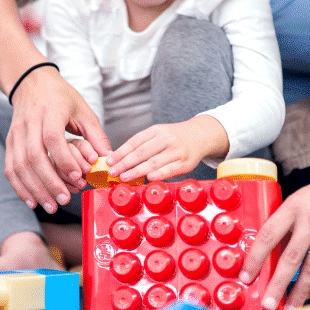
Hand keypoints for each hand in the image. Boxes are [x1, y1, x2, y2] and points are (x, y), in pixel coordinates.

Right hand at [5, 65, 111, 212]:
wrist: (31, 83)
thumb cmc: (61, 97)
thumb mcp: (83, 110)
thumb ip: (96, 135)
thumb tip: (109, 160)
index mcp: (51, 111)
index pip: (53, 138)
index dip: (64, 160)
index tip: (78, 177)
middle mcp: (30, 122)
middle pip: (34, 157)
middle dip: (50, 182)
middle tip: (65, 200)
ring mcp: (17, 133)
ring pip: (20, 166)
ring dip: (35, 189)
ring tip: (51, 205)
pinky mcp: (10, 142)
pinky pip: (11, 168)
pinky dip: (20, 187)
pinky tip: (32, 201)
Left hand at [106, 115, 227, 182]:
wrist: (201, 135)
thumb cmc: (174, 138)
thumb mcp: (158, 134)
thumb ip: (142, 145)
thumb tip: (119, 159)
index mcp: (156, 130)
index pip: (135, 142)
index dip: (121, 152)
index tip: (109, 161)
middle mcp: (166, 139)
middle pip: (142, 152)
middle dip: (125, 163)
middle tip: (113, 171)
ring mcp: (176, 151)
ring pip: (153, 162)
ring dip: (137, 171)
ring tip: (124, 177)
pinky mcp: (185, 163)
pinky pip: (170, 169)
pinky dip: (159, 174)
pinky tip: (149, 178)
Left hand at [239, 151, 309, 309]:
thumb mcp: (301, 199)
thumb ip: (287, 223)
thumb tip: (270, 255)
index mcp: (294, 205)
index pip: (268, 235)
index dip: (255, 258)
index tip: (246, 276)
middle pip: (291, 257)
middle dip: (277, 284)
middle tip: (268, 303)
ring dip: (300, 290)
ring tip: (290, 305)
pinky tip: (309, 290)